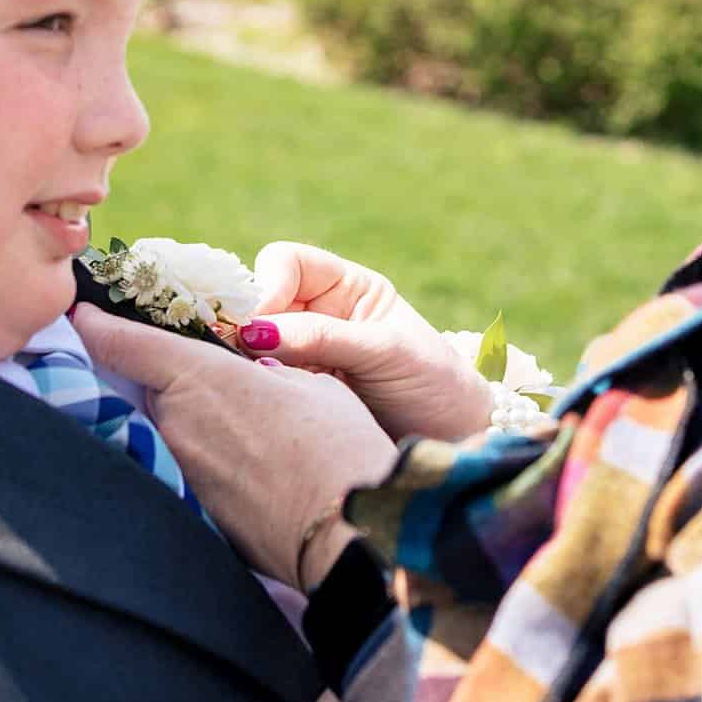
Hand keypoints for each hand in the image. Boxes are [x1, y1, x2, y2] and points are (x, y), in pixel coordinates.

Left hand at [71, 305, 396, 590]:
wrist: (349, 533)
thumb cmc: (339, 446)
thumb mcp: (310, 384)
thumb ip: (263, 373)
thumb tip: (251, 377)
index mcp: (197, 375)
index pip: (120, 342)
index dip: (97, 324)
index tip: (84, 314)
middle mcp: (174, 422)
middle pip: (149, 389)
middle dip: (168, 382)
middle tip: (208, 382)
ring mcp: (178, 470)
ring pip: (169, 431)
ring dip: (191, 424)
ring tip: (242, 431)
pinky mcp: (192, 508)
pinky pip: (187, 469)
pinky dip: (206, 461)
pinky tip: (246, 468)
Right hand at [240, 243, 490, 441]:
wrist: (453, 439)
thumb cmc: (433, 382)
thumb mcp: (385, 350)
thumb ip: (322, 337)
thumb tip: (252, 332)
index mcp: (344, 286)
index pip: (285, 263)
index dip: (267, 286)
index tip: (261, 328)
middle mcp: (315, 315)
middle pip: (256, 303)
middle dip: (247, 328)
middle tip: (249, 360)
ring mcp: (300, 356)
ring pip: (248, 346)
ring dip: (247, 363)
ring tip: (262, 386)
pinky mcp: (293, 396)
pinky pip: (258, 384)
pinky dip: (254, 391)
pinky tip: (265, 404)